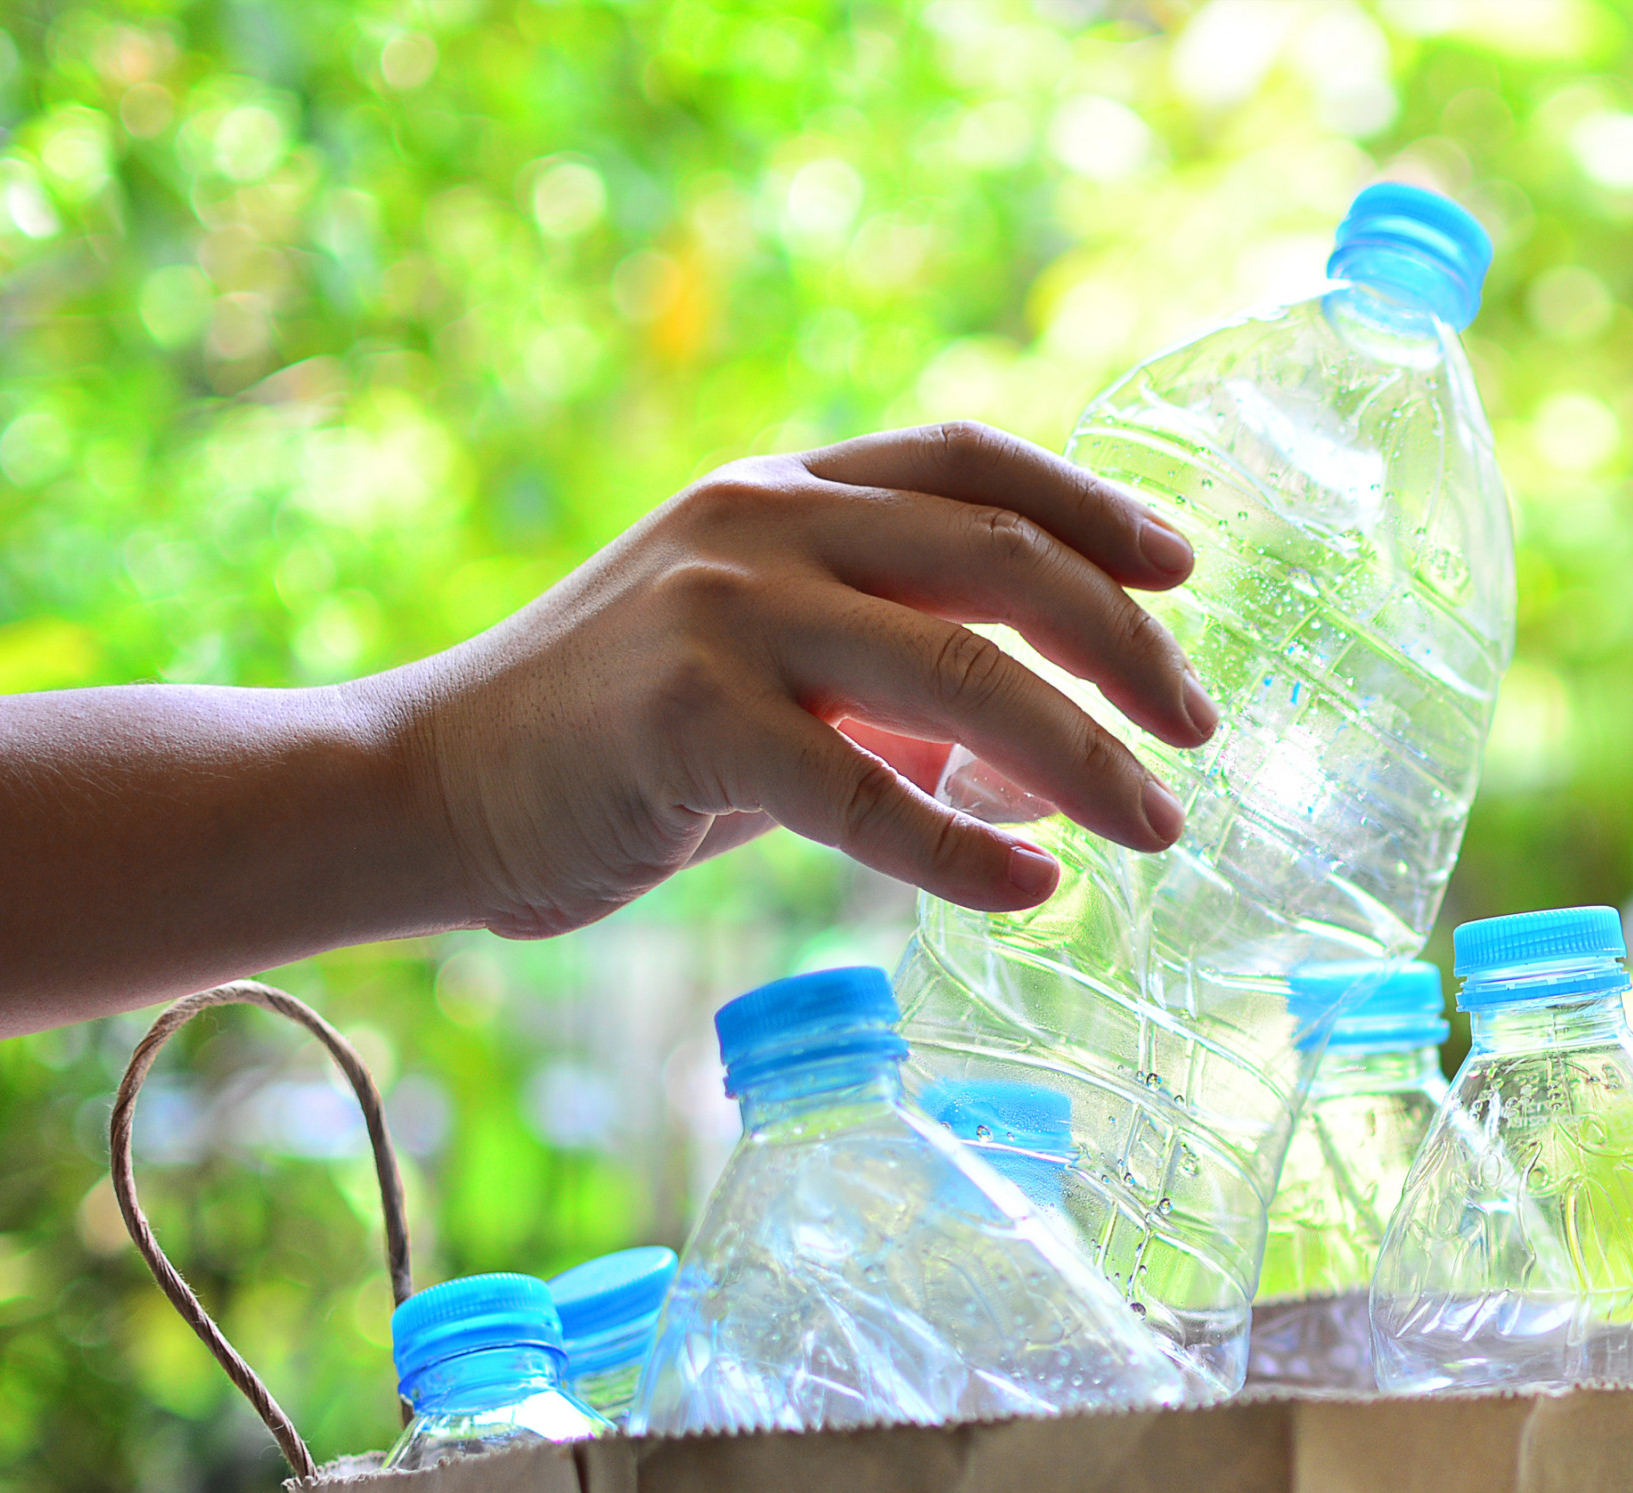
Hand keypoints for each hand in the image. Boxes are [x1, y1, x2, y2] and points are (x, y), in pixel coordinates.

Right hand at [387, 421, 1215, 934]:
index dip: (1092, 506)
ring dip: (1083, 756)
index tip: (1185, 569)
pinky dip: (964, 850)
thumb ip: (896, 689)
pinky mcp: (689, 722)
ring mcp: (721, 613)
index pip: (973, 460)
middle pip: (1000, 555)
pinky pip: (867, 795)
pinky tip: (1032, 891)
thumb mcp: (767, 673)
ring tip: (1158, 826)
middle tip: (1201, 727)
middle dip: (1125, 645)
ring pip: (960, 670)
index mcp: (784, 491)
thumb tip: (1051, 770)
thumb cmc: (617, 743)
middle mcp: (761, 526)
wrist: (431, 788)